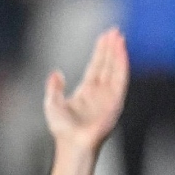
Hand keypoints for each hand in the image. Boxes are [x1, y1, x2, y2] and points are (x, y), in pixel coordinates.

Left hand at [45, 28, 128, 174]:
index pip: (96, 66)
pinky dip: (121, 64)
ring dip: (118, 52)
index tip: (104, 36)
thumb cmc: (62, 130)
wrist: (72, 144)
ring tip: (119, 36)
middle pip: (107, 64)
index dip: (100, 51)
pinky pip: (120, 79)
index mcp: (86, 91)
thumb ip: (54, 88)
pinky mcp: (116, 101)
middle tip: (115, 30)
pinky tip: (121, 51)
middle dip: (111, 47)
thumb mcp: (52, 104)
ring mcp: (109, 96)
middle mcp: (100, 92)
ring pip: (115, 68)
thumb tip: (55, 72)